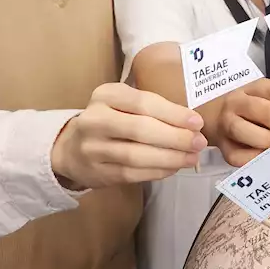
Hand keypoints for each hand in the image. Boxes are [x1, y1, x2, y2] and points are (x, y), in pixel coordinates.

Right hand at [51, 83, 205, 188]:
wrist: (71, 149)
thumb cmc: (110, 120)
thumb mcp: (124, 103)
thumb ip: (152, 109)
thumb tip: (192, 124)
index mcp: (105, 95)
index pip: (144, 103)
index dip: (173, 114)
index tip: (197, 122)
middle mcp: (94, 119)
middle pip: (141, 129)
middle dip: (175, 138)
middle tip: (199, 143)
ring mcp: (92, 148)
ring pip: (136, 156)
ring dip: (170, 158)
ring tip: (192, 157)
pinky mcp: (97, 172)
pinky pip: (132, 174)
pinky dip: (157, 171)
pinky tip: (173, 167)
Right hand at [201, 78, 269, 166]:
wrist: (211, 115)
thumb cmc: (247, 107)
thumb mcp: (264, 97)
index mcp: (253, 88)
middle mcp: (237, 103)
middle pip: (267, 113)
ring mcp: (227, 125)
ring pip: (253, 134)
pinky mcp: (223, 148)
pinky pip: (241, 158)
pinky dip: (258, 159)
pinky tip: (266, 156)